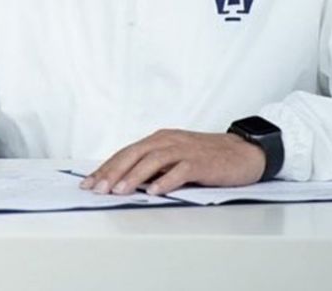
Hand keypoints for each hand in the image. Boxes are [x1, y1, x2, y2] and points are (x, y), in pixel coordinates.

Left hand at [80, 129, 265, 195]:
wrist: (243, 152)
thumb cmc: (207, 157)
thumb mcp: (174, 158)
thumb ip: (153, 168)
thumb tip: (125, 183)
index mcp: (158, 140)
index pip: (126, 153)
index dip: (105, 167)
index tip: (88, 182)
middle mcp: (168, 141)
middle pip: (134, 154)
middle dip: (112, 172)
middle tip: (97, 188)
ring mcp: (184, 150)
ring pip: (153, 160)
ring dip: (134, 176)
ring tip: (119, 191)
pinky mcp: (201, 162)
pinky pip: (180, 170)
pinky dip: (166, 180)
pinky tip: (154, 192)